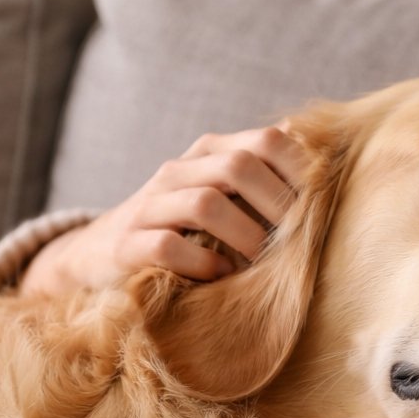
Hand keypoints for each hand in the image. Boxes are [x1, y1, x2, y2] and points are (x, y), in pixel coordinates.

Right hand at [21, 124, 309, 297]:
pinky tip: (220, 276)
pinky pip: (168, 246)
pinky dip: (203, 263)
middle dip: (277, 206)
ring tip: (259, 263)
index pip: (267, 141)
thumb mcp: (221, 195)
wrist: (99, 255)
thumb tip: (312, 146)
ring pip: (206, 203)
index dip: (301, 171)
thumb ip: (262, 174)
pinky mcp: (126, 245)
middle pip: (239, 166)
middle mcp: (178, 172)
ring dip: (244, 237)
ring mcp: (149, 206)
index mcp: (208, 153)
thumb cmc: (180, 228)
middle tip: (295, 241)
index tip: (319, 207)